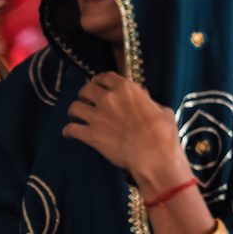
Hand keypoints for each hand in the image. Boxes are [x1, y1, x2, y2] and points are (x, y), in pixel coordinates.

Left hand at [64, 72, 193, 189]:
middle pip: (86, 89)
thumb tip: (143, 97)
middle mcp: (108, 98)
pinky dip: (69, 131)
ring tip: (78, 116)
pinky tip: (71, 133)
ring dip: (75, 111)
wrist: (155, 156)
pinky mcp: (90, 135)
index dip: (100, 81)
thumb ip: (147, 101)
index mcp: (126, 89)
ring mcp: (97, 117)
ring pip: (74, 107)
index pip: (105, 77)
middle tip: (88, 101)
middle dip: (85, 95)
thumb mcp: (162, 110)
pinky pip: (70, 129)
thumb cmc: (164, 133)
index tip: (99, 85)